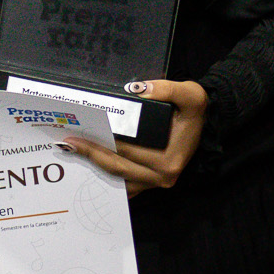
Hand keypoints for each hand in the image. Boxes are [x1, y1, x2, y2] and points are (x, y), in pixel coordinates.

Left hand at [59, 79, 207, 196]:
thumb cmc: (195, 111)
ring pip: (118, 179)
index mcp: (168, 161)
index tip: (81, 133)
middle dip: (91, 155)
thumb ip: (167, 89)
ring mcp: (155, 183)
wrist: (206, 123)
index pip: (127, 152)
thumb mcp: (191, 94)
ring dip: (94, 168)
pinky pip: (123, 184)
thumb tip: (139, 90)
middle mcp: (161, 177)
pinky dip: (105, 176)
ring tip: (72, 153)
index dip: (102, 142)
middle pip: (117, 167)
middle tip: (68, 142)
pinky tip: (88, 165)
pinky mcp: (150, 182)